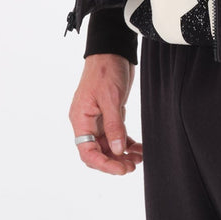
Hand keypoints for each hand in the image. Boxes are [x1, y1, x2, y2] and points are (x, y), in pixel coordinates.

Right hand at [69, 54, 143, 175]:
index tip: (121, 169)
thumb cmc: (106, 70)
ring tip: (139, 158)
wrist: (113, 50)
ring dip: (123, 154)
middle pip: (98, 152)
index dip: (103, 164)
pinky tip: (139, 148)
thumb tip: (117, 150)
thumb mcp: (111, 98)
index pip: (87, 152)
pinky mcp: (111, 114)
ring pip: (110, 146)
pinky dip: (127, 143)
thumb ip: (114, 125)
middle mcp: (88, 123)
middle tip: (133, 166)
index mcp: (81, 119)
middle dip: (115, 162)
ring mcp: (99, 119)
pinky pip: (117, 135)